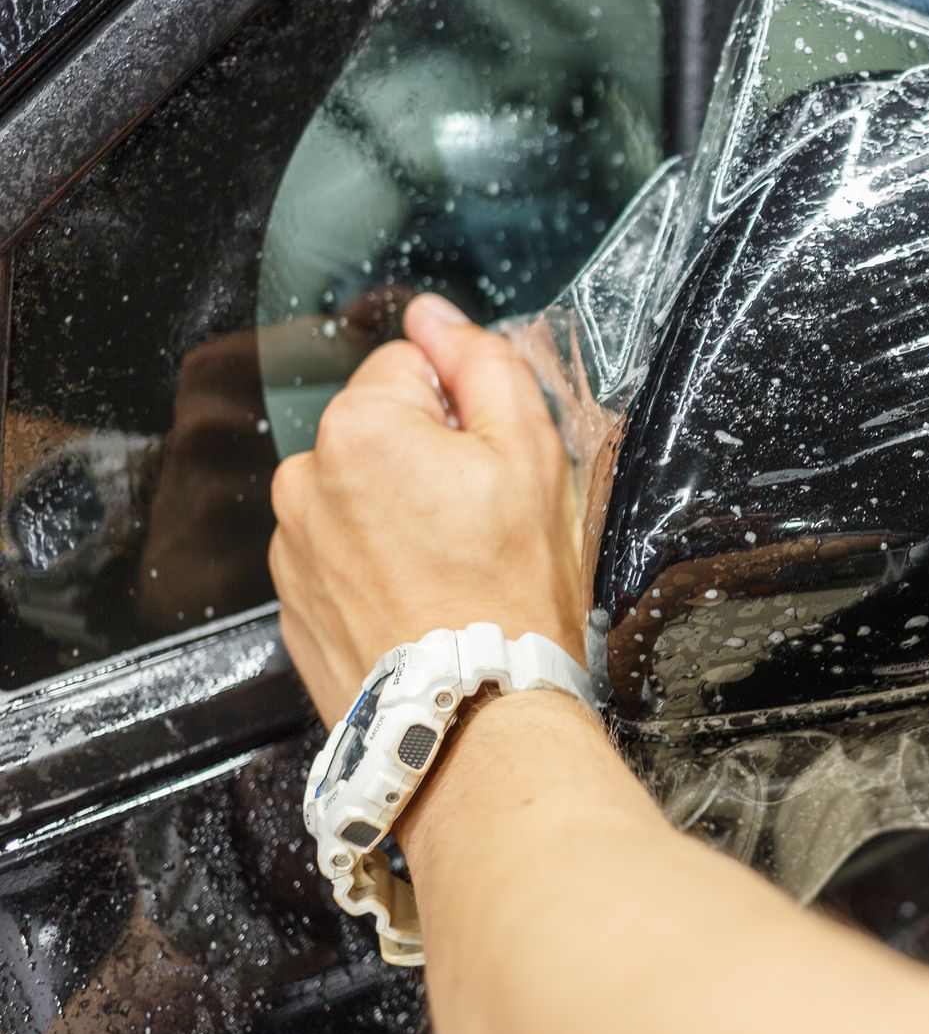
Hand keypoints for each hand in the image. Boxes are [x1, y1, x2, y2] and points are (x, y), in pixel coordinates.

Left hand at [269, 295, 583, 726]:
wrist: (473, 717)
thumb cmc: (506, 592)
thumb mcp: (531, 453)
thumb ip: (483, 364)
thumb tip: (437, 316)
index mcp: (358, 428)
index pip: (413, 367)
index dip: (465, 411)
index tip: (490, 467)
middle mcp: (305, 481)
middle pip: (381, 432)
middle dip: (427, 462)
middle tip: (480, 524)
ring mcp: (292, 548)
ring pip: (358, 495)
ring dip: (398, 515)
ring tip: (451, 572)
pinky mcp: (294, 604)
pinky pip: (341, 556)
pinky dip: (377, 568)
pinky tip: (422, 602)